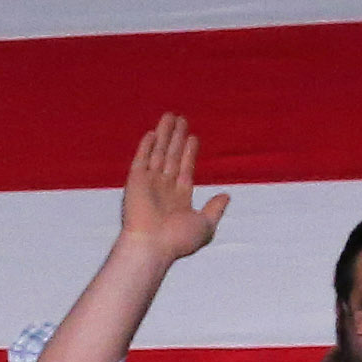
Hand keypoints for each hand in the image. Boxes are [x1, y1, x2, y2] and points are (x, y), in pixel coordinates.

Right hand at [114, 114, 230, 264]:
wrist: (152, 245)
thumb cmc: (178, 240)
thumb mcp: (205, 225)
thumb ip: (215, 209)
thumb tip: (226, 195)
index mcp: (179, 198)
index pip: (185, 169)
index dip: (189, 153)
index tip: (193, 138)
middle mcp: (163, 188)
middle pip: (171, 157)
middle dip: (176, 138)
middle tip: (181, 119)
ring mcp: (149, 184)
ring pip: (158, 153)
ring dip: (164, 135)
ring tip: (170, 116)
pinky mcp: (135, 181)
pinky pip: (141, 160)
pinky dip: (146, 147)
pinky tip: (152, 133)